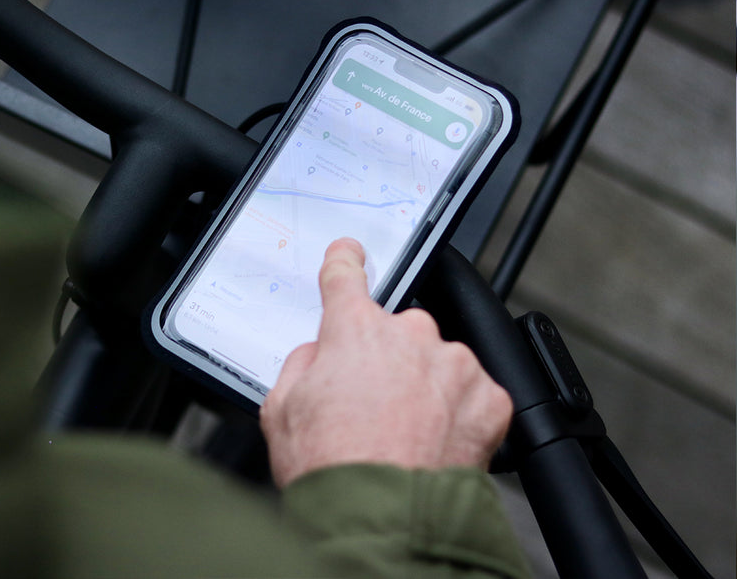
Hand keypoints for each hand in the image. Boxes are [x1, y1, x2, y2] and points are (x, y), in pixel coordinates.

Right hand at [260, 238, 512, 488]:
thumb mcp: (280, 411)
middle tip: (372, 406)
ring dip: (425, 386)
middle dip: (386, 359)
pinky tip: (436, 441)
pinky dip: (458, 412)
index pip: (346, 276)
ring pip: (438, 362)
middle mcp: (410, 335)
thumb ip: (301, 365)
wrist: (384, 519)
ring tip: (405, 433)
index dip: (345, 261)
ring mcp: (453, 364)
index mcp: (355, 330)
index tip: (351, 252)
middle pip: (397, 332)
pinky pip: (473, 392)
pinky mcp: (490, 397)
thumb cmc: (332, 469)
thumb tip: (319, 356)